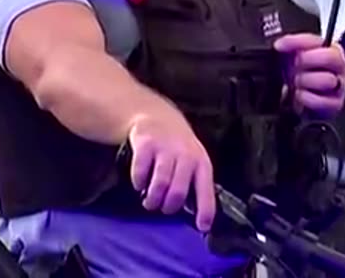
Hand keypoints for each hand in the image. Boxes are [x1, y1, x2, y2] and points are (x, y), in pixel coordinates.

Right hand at [127, 111, 215, 231]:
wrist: (157, 117)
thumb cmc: (178, 148)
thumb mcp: (193, 161)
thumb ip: (194, 185)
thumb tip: (196, 217)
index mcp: (201, 163)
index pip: (206, 190)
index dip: (205, 210)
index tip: (203, 227)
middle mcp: (186, 156)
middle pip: (178, 193)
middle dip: (168, 207)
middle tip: (163, 207)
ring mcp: (166, 150)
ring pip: (160, 186)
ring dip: (152, 200)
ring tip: (150, 201)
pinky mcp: (146, 145)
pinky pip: (140, 174)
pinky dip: (138, 183)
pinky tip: (140, 183)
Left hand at [274, 33, 344, 118]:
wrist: (301, 102)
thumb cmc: (301, 76)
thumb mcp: (293, 58)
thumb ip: (290, 47)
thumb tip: (280, 44)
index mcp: (330, 49)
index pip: (316, 40)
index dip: (296, 42)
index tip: (279, 46)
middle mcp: (339, 66)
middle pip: (330, 57)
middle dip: (306, 60)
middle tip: (293, 66)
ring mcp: (340, 86)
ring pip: (327, 79)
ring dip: (306, 81)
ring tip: (296, 83)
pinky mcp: (335, 104)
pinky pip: (323, 101)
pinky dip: (307, 99)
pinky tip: (300, 96)